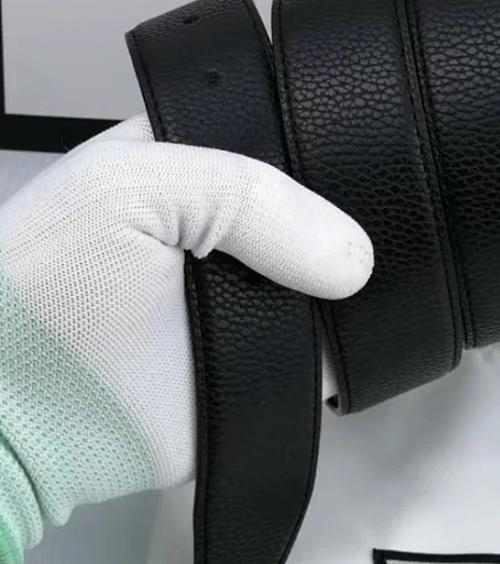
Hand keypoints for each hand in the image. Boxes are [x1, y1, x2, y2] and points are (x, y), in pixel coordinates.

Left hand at [0, 115, 372, 563]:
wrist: (19, 423)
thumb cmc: (52, 284)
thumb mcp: (130, 190)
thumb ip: (246, 195)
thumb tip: (355, 258)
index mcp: (195, 166)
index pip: (283, 140)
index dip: (325, 148)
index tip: (375, 156)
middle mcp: (232, 231)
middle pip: (319, 210)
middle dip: (353, 216)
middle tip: (393, 220)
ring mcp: (257, 298)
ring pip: (334, 278)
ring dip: (358, 282)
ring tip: (397, 270)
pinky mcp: (272, 362)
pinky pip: (332, 347)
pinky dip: (356, 340)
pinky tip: (380, 323)